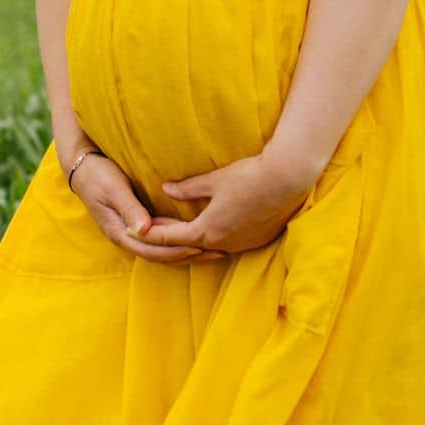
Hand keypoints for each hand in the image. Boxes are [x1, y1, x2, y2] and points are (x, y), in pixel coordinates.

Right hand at [68, 147, 224, 263]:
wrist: (83, 168)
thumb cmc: (98, 175)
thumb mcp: (113, 189)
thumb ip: (129, 209)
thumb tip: (144, 230)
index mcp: (120, 232)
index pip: (153, 250)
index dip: (176, 250)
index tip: (200, 247)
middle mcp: (127, 237)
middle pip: (160, 255)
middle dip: (187, 255)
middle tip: (216, 252)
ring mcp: (131, 232)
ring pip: (161, 250)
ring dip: (185, 251)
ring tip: (211, 250)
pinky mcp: (136, 224)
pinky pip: (159, 239)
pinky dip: (177, 241)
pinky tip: (194, 237)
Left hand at [139, 149, 317, 257]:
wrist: (287, 179)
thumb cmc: (248, 176)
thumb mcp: (214, 180)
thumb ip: (188, 188)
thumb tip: (166, 189)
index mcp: (207, 231)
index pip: (171, 237)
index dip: (152, 233)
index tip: (137, 230)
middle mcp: (222, 244)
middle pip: (188, 247)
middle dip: (171, 238)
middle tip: (156, 227)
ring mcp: (242, 244)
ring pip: (210, 249)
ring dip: (194, 240)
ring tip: (184, 227)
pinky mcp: (257, 240)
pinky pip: (229, 245)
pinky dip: (216, 239)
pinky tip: (215, 226)